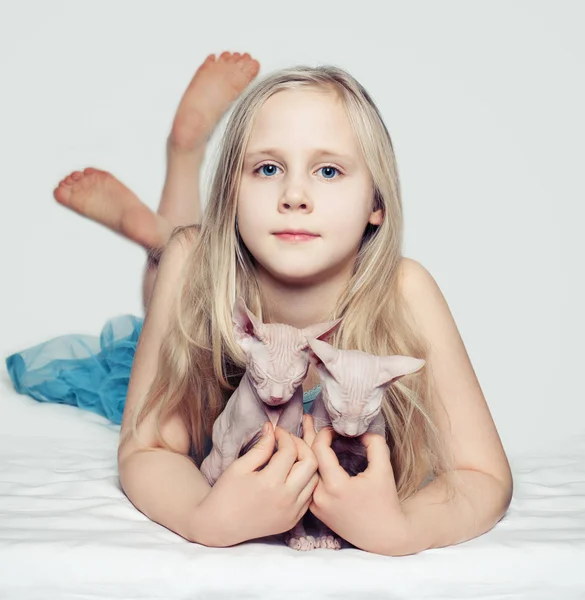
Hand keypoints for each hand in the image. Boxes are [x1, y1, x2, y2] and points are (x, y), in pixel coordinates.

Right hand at [197, 422, 318, 546]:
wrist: (221, 526)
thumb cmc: (226, 494)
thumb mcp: (240, 466)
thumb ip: (260, 447)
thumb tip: (272, 428)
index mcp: (270, 483)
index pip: (290, 450)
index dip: (284, 435)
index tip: (276, 432)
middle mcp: (286, 499)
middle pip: (311, 463)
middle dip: (301, 445)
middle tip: (287, 442)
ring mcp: (292, 512)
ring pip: (315, 479)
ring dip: (306, 464)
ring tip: (291, 457)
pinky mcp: (293, 520)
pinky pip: (309, 495)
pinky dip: (306, 482)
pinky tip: (292, 475)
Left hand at [302, 414, 409, 553]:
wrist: (384, 536)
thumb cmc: (385, 501)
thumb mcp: (383, 469)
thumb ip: (374, 443)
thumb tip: (360, 428)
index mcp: (336, 485)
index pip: (319, 449)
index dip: (325, 433)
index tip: (335, 427)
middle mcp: (320, 496)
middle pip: (306, 458)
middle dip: (307, 435)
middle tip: (306, 417)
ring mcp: (315, 505)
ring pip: (304, 471)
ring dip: (305, 451)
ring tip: (304, 431)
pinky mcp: (315, 511)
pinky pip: (306, 483)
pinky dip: (307, 467)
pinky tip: (308, 454)